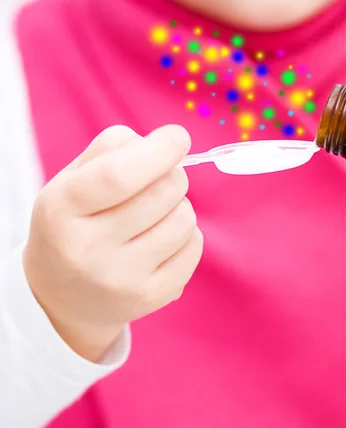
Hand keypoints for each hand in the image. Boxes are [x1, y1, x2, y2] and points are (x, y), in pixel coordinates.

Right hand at [23, 125, 202, 361]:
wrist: (62, 297)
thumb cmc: (75, 222)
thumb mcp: (72, 180)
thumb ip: (113, 148)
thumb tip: (170, 141)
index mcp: (62, 211)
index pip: (119, 175)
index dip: (159, 150)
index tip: (177, 137)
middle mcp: (88, 250)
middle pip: (162, 192)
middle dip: (172, 174)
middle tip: (160, 179)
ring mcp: (122, 279)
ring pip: (184, 219)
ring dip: (179, 205)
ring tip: (155, 214)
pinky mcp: (152, 296)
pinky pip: (195, 246)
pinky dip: (187, 233)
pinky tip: (161, 239)